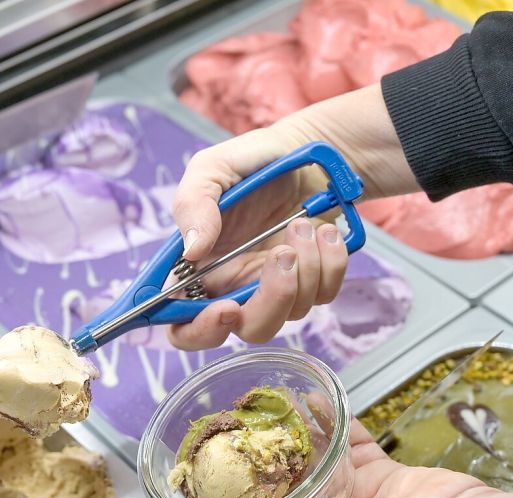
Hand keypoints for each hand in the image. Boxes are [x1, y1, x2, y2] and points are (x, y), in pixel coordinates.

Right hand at [168, 84, 418, 349]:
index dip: (198, 329)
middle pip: (245, 329)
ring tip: (301, 223)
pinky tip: (323, 230)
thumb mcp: (212, 169)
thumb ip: (193, 205)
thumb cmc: (251, 162)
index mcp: (198, 269)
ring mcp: (274, 287)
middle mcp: (234, 286)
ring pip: (290, 314)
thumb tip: (191, 251)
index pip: (183, 323)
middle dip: (269, 302)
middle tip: (281, 257)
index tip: (225, 310)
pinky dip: (330, 261)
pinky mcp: (311, 282)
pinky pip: (324, 293)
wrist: (306, 152)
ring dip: (304, 266)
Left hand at [202, 420, 512, 497]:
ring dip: (294, 429)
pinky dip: (333, 419)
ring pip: (315, 455)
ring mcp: (353, 494)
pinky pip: (350, 440)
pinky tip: (312, 398)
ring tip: (269, 403)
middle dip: (263, 455)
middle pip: (285, 483)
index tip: (213, 471)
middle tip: (238, 422)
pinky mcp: (381, 473)